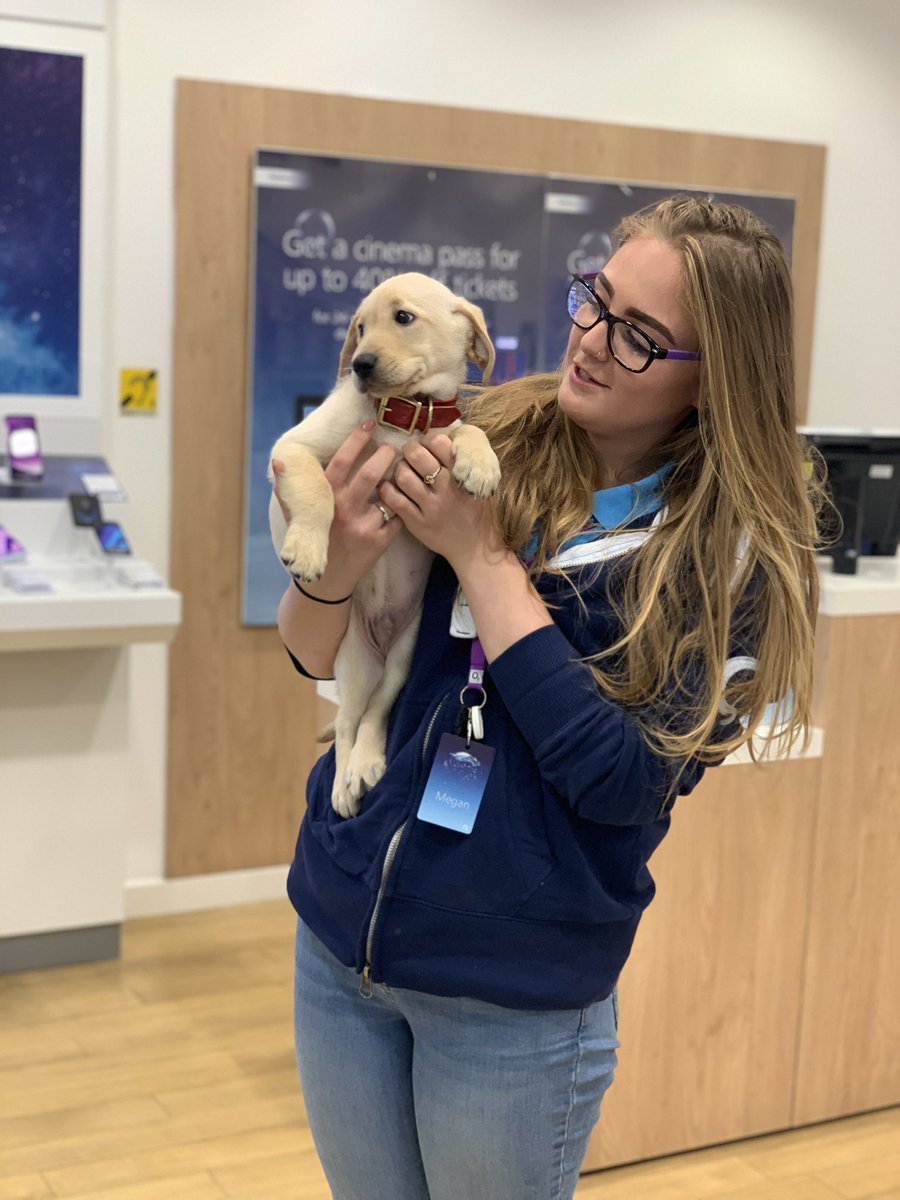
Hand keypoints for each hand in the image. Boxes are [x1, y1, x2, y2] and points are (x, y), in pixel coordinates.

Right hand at [273, 421, 402, 595]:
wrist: (325, 582)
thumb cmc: (314, 542)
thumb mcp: (298, 517)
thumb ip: (290, 489)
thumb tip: (280, 461)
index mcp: (325, 500)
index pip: (341, 462)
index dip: (355, 441)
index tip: (367, 425)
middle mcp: (344, 511)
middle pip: (370, 475)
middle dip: (384, 456)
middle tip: (393, 447)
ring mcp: (363, 527)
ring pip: (387, 494)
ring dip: (396, 480)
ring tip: (401, 470)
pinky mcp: (379, 541)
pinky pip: (397, 516)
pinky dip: (401, 506)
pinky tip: (402, 501)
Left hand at [378, 434, 503, 573]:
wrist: (476, 547)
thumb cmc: (476, 511)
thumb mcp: (479, 483)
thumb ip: (461, 462)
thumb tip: (441, 437)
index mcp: (463, 475)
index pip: (439, 443)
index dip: (429, 439)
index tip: (427, 444)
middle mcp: (446, 489)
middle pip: (417, 455)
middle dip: (409, 449)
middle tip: (409, 454)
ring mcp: (430, 507)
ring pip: (403, 476)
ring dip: (398, 469)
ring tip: (402, 472)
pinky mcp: (417, 523)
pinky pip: (394, 500)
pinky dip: (388, 490)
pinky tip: (390, 488)